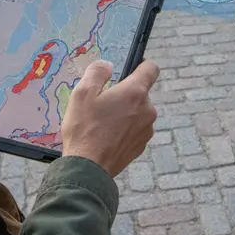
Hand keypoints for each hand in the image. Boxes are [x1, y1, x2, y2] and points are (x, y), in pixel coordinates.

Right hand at [61, 60, 158, 175]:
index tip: (130, 67)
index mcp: (135, 92)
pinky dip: (125, 129)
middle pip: (141, 92)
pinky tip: (107, 136)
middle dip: (125, 93)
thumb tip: (107, 65)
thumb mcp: (82, 94)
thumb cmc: (84, 129)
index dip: (141, 64)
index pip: (151, 68)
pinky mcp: (141, 145)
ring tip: (103, 122)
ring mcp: (146, 129)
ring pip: (138, 112)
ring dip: (126, 112)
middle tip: (103, 102)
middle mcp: (147, 109)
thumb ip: (97, 72)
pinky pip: (136, 129)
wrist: (88, 170)